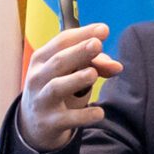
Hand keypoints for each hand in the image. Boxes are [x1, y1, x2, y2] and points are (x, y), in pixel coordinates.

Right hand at [17, 23, 122, 151]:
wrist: (34, 124)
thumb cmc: (56, 88)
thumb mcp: (70, 73)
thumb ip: (95, 65)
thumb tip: (118, 66)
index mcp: (42, 59)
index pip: (61, 42)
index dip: (83, 34)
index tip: (104, 29)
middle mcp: (38, 77)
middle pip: (58, 62)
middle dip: (78, 52)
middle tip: (97, 44)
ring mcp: (42, 100)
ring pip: (57, 87)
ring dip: (76, 79)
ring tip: (93, 74)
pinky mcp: (50, 122)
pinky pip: (68, 118)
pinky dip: (84, 116)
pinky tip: (100, 113)